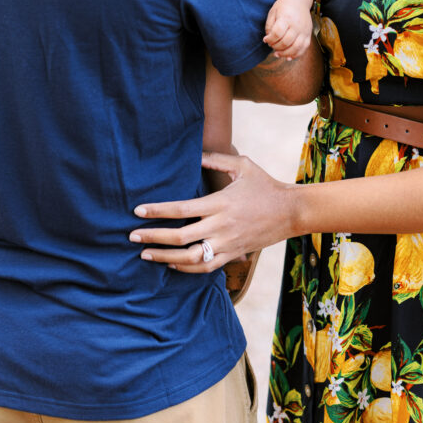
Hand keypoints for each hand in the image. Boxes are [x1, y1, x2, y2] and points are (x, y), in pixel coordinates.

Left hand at [129, 151, 295, 271]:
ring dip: (164, 257)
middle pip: (179, 236)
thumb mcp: (242, 165)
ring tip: (145, 254)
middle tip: (131, 235)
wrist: (291, 212)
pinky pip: (205, 267)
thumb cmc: (265, 185)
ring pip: (190, 258)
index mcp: (220, 202)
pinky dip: (185, 269)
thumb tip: (193, 153)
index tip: (138, 211)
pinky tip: (170, 264)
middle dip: (152, 236)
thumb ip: (216, 160)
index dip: (157, 211)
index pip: (181, 209)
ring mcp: (227, 243)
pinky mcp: (233, 254)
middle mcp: (221, 226)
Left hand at [263, 0, 312, 59]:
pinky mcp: (308, 35)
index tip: (265, 39)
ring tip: (277, 53)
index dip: (270, 39)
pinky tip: (288, 57)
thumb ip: (269, 26)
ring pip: (296, 48)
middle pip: (286, 42)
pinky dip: (296, 55)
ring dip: (285, 53)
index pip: (278, 33)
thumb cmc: (283, 7)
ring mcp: (304, 31)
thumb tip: (268, 40)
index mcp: (287, 18)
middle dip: (276, 47)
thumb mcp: (273, 12)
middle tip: (271, 45)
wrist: (298, 1)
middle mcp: (297, 25)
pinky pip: (303, 48)